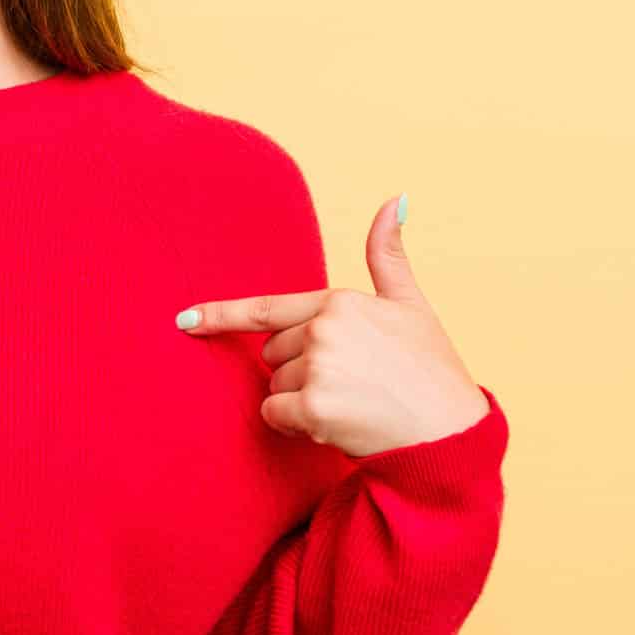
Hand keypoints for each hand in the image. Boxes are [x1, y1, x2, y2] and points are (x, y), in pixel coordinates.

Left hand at [176, 193, 487, 457]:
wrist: (450, 435)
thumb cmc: (432, 372)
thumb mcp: (412, 306)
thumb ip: (389, 257)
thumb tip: (395, 199)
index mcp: (340, 301)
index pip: (265, 309)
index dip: (220, 316)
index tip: (184, 321)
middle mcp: (325, 327)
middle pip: (273, 355)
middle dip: (299, 373)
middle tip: (352, 386)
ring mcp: (319, 366)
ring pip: (274, 386)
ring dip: (301, 402)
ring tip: (353, 405)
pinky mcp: (314, 406)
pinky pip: (275, 414)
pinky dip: (296, 426)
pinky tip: (337, 425)